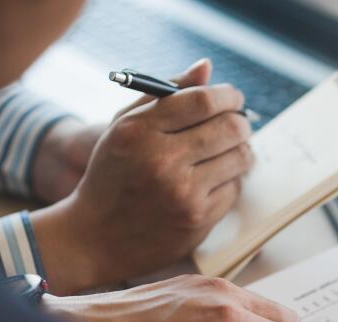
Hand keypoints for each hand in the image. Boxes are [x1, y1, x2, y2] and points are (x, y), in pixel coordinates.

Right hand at [32, 59, 253, 293]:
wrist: (96, 237)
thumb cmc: (113, 176)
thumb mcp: (124, 128)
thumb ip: (164, 94)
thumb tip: (206, 68)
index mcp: (140, 131)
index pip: (202, 101)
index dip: (228, 96)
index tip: (234, 99)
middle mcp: (162, 161)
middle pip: (229, 129)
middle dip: (241, 123)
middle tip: (238, 125)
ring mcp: (182, 193)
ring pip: (240, 158)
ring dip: (241, 151)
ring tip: (229, 151)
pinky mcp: (198, 219)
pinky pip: (234, 188)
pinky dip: (231, 180)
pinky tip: (215, 180)